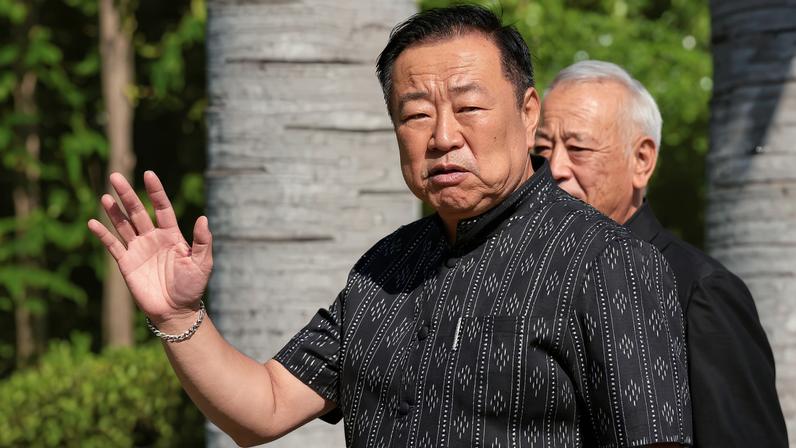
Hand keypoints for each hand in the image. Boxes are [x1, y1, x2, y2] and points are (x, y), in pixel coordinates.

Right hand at [88, 171, 212, 322]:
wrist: (176, 311)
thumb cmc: (192, 286)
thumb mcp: (202, 263)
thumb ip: (202, 241)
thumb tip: (203, 218)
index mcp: (172, 235)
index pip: (162, 208)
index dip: (155, 191)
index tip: (149, 174)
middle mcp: (153, 238)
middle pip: (138, 212)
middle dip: (127, 195)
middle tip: (115, 176)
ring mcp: (138, 249)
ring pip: (123, 225)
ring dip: (114, 211)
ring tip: (105, 195)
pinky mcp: (126, 263)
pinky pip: (113, 245)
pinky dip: (103, 234)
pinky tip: (93, 222)